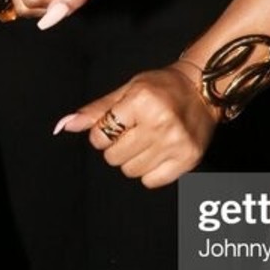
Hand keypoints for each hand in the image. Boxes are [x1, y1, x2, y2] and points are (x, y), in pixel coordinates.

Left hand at [53, 63, 217, 187]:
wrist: (203, 90)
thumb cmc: (162, 87)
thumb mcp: (128, 90)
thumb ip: (97, 110)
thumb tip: (66, 125)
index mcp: (142, 101)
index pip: (101, 135)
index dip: (102, 132)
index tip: (116, 125)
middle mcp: (160, 122)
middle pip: (114, 157)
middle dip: (117, 147)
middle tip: (134, 132)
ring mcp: (176, 143)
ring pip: (131, 171)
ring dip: (133, 160)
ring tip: (147, 141)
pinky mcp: (188, 159)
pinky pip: (151, 181)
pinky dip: (150, 171)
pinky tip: (159, 153)